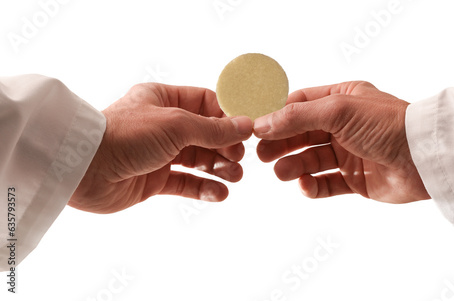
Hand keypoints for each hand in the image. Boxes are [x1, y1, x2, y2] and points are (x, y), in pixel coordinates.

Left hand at [70, 84, 252, 213]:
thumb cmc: (126, 135)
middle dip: (226, 146)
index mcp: (164, 100)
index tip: (247, 129)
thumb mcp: (176, 124)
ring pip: (198, 160)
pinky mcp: (154, 180)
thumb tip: (246, 126)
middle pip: (206, 134)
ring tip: (235, 177)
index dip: (228, 116)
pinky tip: (220, 193)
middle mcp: (163, 125)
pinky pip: (185, 183)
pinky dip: (204, 188)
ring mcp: (159, 153)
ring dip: (219, 168)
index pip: (206, 103)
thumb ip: (213, 129)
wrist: (85, 169)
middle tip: (240, 158)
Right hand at [253, 81, 429, 203]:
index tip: (256, 128)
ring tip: (281, 172)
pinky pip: (326, 184)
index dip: (277, 116)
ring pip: (311, 160)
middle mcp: (344, 125)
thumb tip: (263, 124)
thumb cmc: (386, 125)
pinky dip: (312, 186)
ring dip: (293, 166)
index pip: (300, 104)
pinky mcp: (356, 179)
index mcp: (341, 99)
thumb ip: (298, 117)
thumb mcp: (338, 110)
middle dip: (281, 143)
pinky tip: (304, 185)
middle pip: (302, 134)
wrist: (425, 158)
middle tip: (261, 155)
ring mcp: (349, 153)